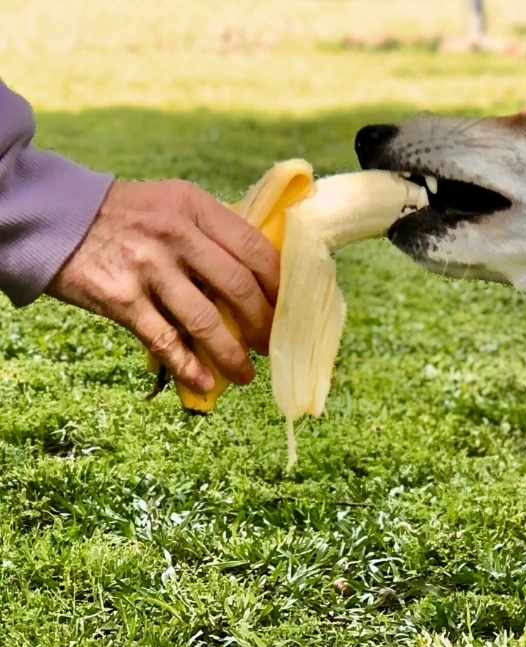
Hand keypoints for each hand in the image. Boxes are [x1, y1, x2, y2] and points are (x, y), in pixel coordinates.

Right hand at [47, 179, 279, 393]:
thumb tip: (259, 279)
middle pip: (238, 288)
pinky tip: (205, 382)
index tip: (289, 309)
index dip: (279, 285)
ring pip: (206, 321)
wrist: (55, 219)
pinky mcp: (121, 298)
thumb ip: (212, 233)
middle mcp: (175, 234)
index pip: (254, 249)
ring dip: (232, 354)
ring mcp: (148, 267)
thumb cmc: (127, 216)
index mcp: (195, 207)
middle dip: (262, 324)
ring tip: (246, 374)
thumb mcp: (173, 205)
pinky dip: (188, 367)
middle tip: (272, 345)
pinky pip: (164, 340)